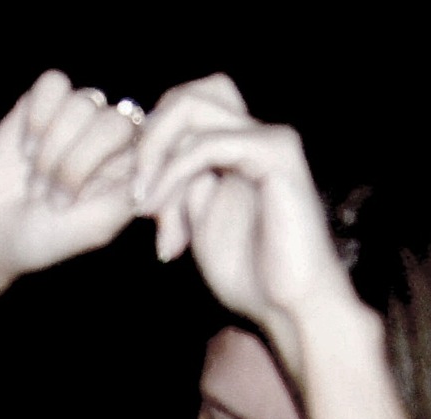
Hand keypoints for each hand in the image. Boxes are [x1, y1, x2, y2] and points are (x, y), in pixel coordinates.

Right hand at [0, 71, 141, 280]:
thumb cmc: (44, 237)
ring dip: (54, 148)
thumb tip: (152, 162)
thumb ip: (127, 194)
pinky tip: (25, 146)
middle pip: (115, 122)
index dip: (123, 165)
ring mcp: (76, 117)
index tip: (96, 197)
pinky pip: (54, 84)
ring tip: (36, 182)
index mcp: (129, 170)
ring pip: (83, 103)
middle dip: (80, 163)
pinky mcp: (42, 101)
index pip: (150, 144)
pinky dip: (39, 116)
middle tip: (54, 200)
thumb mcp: (95, 227)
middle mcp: (108, 140)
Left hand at [132, 77, 358, 367]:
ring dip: (154, 154)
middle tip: (135, 193)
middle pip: (186, 95)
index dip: (149, 150)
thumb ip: (180, 188)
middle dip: (148, 140)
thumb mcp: (199, 227)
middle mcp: (256, 135)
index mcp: (239, 151)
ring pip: (190, 107)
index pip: (182, 114)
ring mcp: (269, 138)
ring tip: (143, 203)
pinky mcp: (276, 152)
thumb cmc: (255, 282)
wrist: (295, 312)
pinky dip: (173, 171)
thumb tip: (148, 164)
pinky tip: (159, 205)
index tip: (137, 206)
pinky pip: (206, 142)